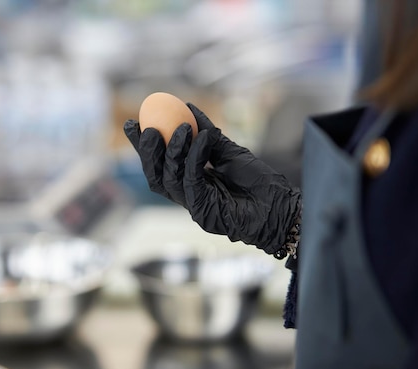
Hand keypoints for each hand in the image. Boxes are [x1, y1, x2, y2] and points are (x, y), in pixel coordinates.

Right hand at [123, 103, 301, 256]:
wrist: (282, 208)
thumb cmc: (261, 184)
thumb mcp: (231, 152)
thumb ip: (208, 136)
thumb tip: (188, 108)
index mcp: (192, 182)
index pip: (161, 164)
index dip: (145, 146)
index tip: (135, 122)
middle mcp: (188, 196)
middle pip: (155, 175)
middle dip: (145, 151)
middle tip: (143, 127)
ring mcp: (194, 206)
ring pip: (169, 179)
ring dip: (171, 151)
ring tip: (182, 127)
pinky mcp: (203, 211)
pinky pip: (191, 180)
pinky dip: (194, 157)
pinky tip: (203, 138)